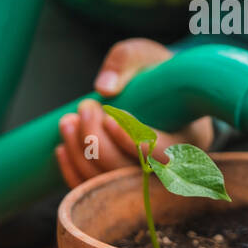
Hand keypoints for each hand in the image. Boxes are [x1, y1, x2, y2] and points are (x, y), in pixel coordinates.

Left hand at [55, 37, 213, 188]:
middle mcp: (167, 169)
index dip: (132, 140)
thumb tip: (104, 88)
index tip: (109, 116)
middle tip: (85, 106)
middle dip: (97, 141)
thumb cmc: (155, 73)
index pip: (161, 154)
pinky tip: (62, 147)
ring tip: (67, 121)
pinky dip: (73, 173)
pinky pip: (94, 192)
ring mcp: (142, 181)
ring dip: (80, 155)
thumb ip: (126, 60)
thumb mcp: (146, 55)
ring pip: (107, 185)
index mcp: (186, 140)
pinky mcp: (118, 185)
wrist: (157, 94)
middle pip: (129, 172)